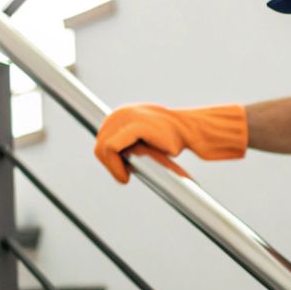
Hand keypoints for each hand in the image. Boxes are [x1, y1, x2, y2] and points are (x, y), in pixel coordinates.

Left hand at [94, 103, 247, 182]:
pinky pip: (111, 148)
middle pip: (99, 144)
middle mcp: (120, 113)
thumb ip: (125, 141)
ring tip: (125, 177)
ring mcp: (126, 117)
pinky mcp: (134, 126)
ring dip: (111, 167)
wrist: (191, 132)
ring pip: (102, 148)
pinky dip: (114, 166)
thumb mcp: (142, 137)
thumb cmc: (170, 139)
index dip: (108, 159)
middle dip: (109, 164)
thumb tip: (107, 156)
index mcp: (120, 114)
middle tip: (125, 176)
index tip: (124, 170)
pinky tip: (126, 176)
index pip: (100, 140)